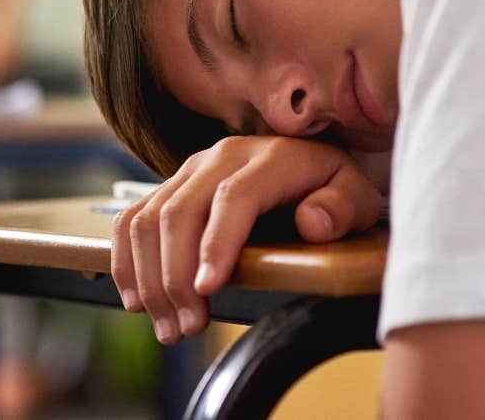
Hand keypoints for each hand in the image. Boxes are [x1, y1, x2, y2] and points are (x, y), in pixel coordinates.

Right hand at [110, 135, 384, 344]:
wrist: (308, 166)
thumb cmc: (332, 190)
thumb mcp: (357, 197)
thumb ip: (343, 207)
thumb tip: (313, 222)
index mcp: (271, 157)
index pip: (234, 197)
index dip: (216, 243)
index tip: (207, 291)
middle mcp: (222, 157)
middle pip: (180, 211)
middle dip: (176, 276)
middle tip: (188, 327)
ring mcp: (190, 171)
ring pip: (149, 218)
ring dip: (150, 278)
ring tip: (169, 327)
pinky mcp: (169, 187)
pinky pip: (132, 220)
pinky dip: (127, 262)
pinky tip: (139, 301)